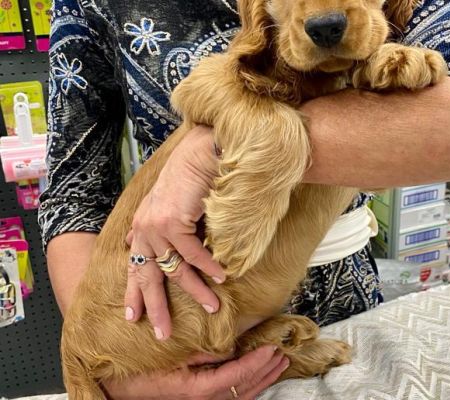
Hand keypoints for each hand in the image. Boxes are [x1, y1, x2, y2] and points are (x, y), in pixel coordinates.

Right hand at [104, 345, 288, 398]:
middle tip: (282, 354)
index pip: (236, 376)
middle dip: (266, 371)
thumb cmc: (140, 370)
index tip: (271, 348)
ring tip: (279, 365)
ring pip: (242, 395)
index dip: (256, 362)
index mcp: (198, 389)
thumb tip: (230, 346)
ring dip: (262, 379)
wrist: (118, 387)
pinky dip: (249, 386)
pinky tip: (257, 378)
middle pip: (244, 387)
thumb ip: (202, 352)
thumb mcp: (171, 355)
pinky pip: (232, 396)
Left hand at [125, 125, 225, 339]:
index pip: (135, 266)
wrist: (202, 151)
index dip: (134, 293)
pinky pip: (193, 253)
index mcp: (142, 226)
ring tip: (211, 307)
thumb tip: (145, 243)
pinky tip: (221, 277)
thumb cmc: (192, 175)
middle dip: (155, 308)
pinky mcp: (172, 220)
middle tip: (161, 334)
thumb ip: (160, 226)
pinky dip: (208, 267)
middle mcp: (144, 228)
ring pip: (174, 269)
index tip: (133, 317)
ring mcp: (155, 225)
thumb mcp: (170, 204)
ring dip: (195, 290)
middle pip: (147, 276)